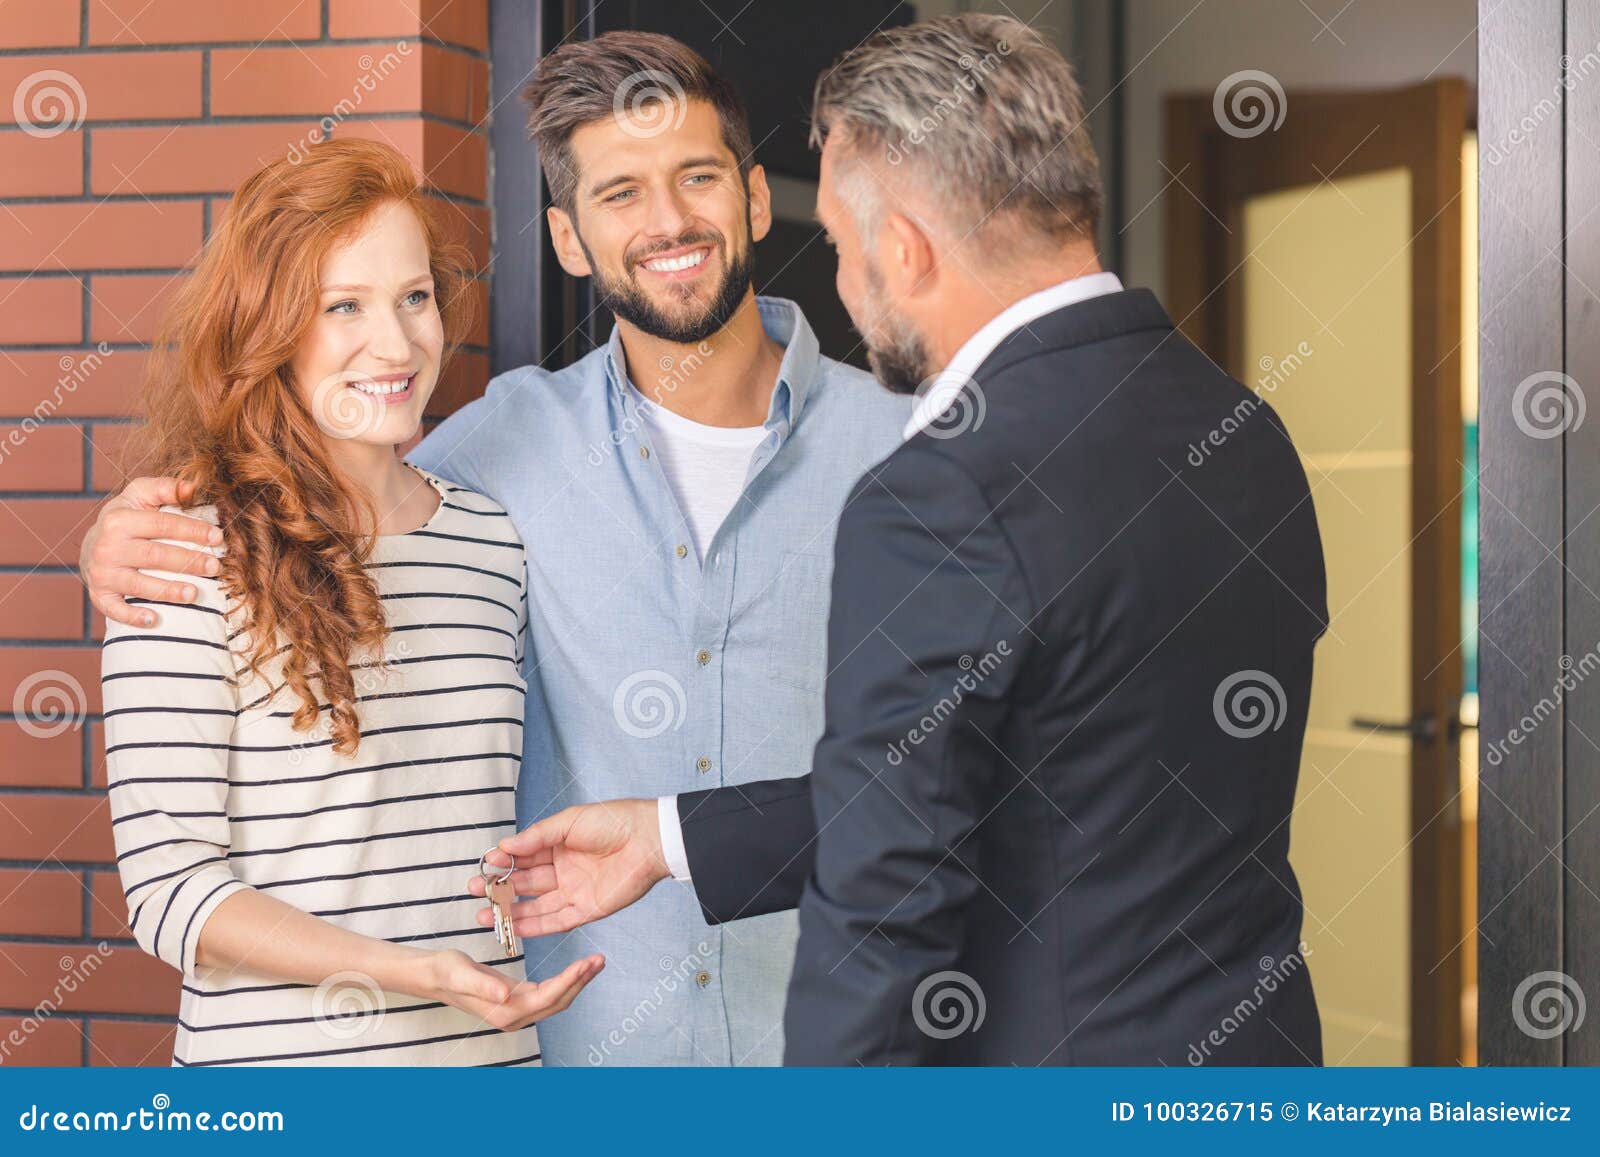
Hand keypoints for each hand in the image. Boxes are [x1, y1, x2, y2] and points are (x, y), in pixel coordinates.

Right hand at [81, 476, 223, 626]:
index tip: (218, 537)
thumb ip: (164, 489)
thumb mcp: (140, 496)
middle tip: (215, 566)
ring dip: (168, 590)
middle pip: (155, 555)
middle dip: (188, 562)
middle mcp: (108, 547)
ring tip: (195, 593)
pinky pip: (115, 609)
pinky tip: (155, 619)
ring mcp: (102, 573)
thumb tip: (192, 486)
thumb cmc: (127, 519)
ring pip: (139, 584)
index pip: (162, 524)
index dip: (192, 530)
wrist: (92, 546)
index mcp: (119, 519)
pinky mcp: (100, 595)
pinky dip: (133, 616)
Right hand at [396, 947, 603, 1031]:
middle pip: (558, 1002)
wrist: (433, 975)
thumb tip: (506, 995)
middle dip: (581, 981)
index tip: (587, 963)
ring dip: (577, 982)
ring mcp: (516, 1011)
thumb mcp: (461, 972)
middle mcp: (514, 1016)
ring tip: (595, 962)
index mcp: (505, 1010)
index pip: (547, 997)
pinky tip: (576, 969)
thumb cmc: (445, 971)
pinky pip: (549, 995)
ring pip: (556, 1000)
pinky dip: (566, 981)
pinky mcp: (517, 1002)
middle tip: (600, 959)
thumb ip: (482, 984)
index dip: (569, 981)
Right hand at [467, 799, 669, 936]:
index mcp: (559, 845)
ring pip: (536, 906)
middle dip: (500, 888)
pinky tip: (513, 927)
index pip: (524, 857)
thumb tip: (504, 847)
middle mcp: (564, 870)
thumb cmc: (613, 821)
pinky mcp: (588, 909)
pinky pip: (557, 921)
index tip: (483, 865)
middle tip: (474, 890)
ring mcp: (575, 891)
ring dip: (511, 911)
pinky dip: (535, 926)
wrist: (650, 838)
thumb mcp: (569, 822)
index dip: (503, 863)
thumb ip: (537, 837)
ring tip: (484, 914)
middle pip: (526, 883)